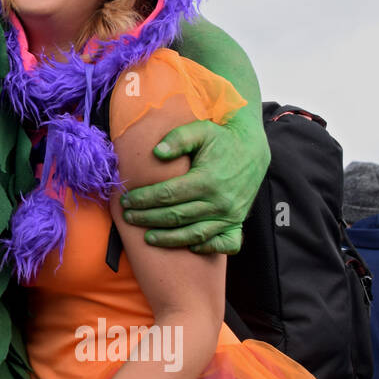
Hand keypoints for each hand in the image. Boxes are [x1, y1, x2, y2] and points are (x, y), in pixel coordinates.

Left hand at [119, 110, 268, 253]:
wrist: (252, 149)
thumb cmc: (221, 139)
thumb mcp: (200, 131)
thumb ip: (178, 139)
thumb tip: (157, 152)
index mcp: (207, 179)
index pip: (167, 194)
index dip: (143, 199)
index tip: (126, 200)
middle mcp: (219, 201)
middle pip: (176, 216)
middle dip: (148, 218)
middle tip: (128, 218)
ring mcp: (230, 214)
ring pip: (194, 234)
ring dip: (169, 238)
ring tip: (148, 238)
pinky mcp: (237, 221)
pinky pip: (224, 243)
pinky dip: (206, 248)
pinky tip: (188, 247)